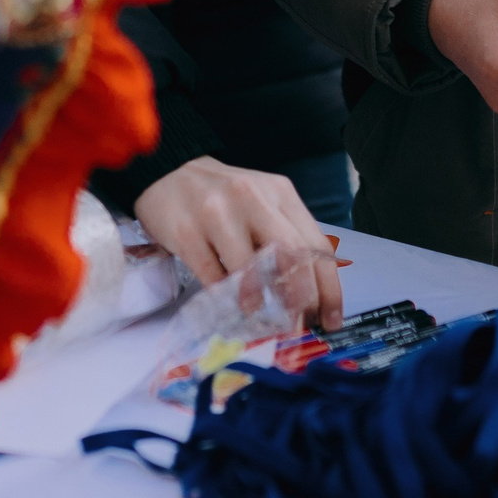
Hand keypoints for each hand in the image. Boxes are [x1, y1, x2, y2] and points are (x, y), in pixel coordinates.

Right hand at [132, 157, 342, 329]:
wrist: (167, 171)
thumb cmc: (223, 197)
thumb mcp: (262, 204)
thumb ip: (285, 238)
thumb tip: (308, 296)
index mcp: (280, 193)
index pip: (316, 244)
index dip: (328, 289)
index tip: (330, 320)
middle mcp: (253, 198)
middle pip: (291, 253)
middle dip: (302, 298)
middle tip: (299, 326)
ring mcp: (218, 213)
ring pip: (250, 266)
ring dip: (260, 302)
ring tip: (264, 321)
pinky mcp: (186, 231)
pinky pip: (211, 274)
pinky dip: (225, 298)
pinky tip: (230, 308)